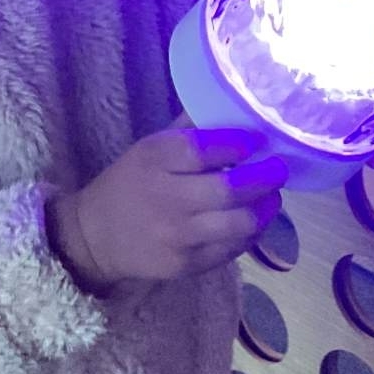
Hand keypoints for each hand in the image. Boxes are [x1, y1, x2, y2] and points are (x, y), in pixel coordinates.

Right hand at [48, 128, 288, 294]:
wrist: (94, 237)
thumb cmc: (130, 183)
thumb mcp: (148, 148)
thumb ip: (190, 131)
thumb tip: (236, 108)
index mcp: (153, 160)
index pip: (203, 148)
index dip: (239, 143)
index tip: (259, 140)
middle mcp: (165, 198)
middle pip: (229, 188)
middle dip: (265, 177)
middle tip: (278, 168)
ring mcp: (177, 235)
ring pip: (239, 223)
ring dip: (265, 207)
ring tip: (271, 196)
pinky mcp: (186, 265)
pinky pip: (232, 248)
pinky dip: (250, 232)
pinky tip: (253, 220)